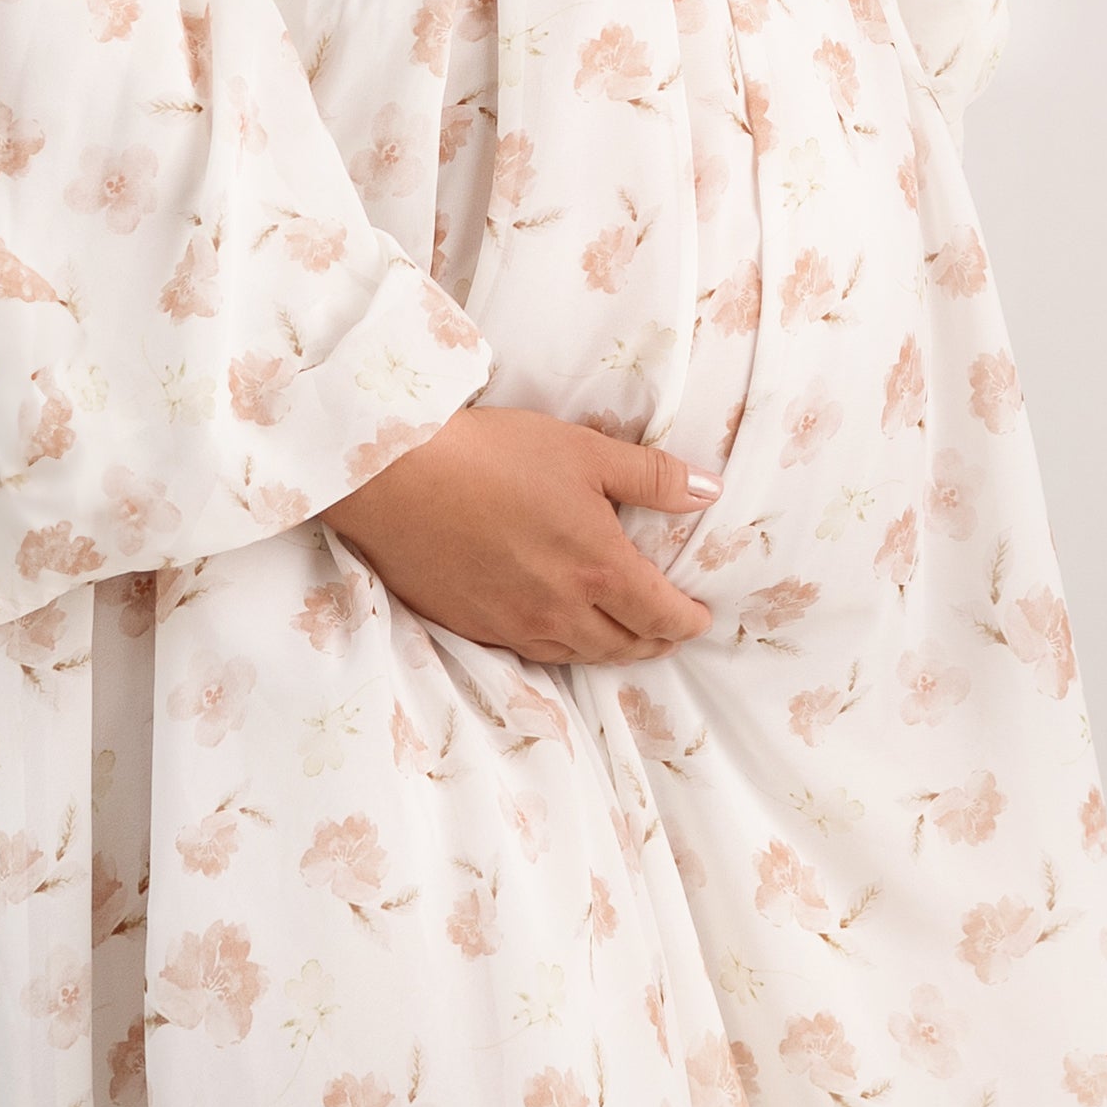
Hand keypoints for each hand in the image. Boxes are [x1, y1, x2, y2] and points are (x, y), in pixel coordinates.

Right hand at [322, 407, 719, 664]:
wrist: (396, 478)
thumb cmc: (493, 455)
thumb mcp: (585, 451)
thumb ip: (653, 476)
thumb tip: (710, 492)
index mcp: (599, 568)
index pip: (660, 614)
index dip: (687, 621)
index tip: (700, 619)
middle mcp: (561, 610)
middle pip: (623, 645)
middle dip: (655, 642)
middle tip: (669, 634)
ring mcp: (513, 625)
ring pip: (578, 655)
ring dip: (610, 651)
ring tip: (623, 640)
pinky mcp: (472, 626)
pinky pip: (531, 653)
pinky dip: (561, 650)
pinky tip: (560, 636)